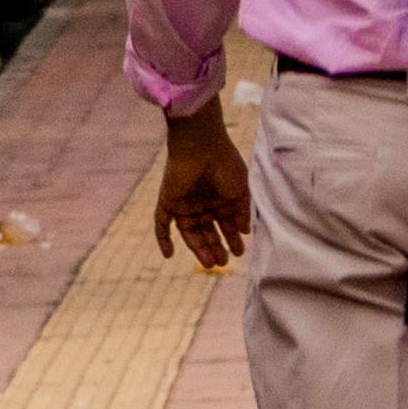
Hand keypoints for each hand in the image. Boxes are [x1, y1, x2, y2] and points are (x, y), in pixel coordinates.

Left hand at [155, 105, 255, 272]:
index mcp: (220, 200)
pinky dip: (163, 238)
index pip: (225, 225)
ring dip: (198, 248)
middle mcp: (202, 204)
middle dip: (215, 248)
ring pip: (189, 232)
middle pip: (207, 232)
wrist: (202, 145)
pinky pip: (161, 224)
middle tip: (223, 262)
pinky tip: (168, 255)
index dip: (231, 240)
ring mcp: (184, 204)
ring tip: (210, 263)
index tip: (239, 252)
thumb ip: (242, 212)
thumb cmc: (225, 164)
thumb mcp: (240, 190)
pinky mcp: (167, 201)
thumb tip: (245, 232)